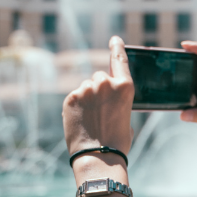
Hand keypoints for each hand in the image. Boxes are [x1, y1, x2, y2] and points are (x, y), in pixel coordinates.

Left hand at [63, 36, 134, 159]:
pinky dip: (76, 106)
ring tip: (91, 119)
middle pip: (100, 77)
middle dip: (99, 89)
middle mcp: (106, 83)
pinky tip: (81, 120)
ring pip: (86, 87)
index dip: (117, 47)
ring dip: (88, 98)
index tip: (114, 39)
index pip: (120, 59)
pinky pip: (74, 96)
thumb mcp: (126, 115)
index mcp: (125, 86)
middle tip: (101, 110)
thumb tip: (107, 97)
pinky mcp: (71, 97)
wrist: (98, 157)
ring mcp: (86, 89)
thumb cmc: (117, 140)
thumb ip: (118, 99)